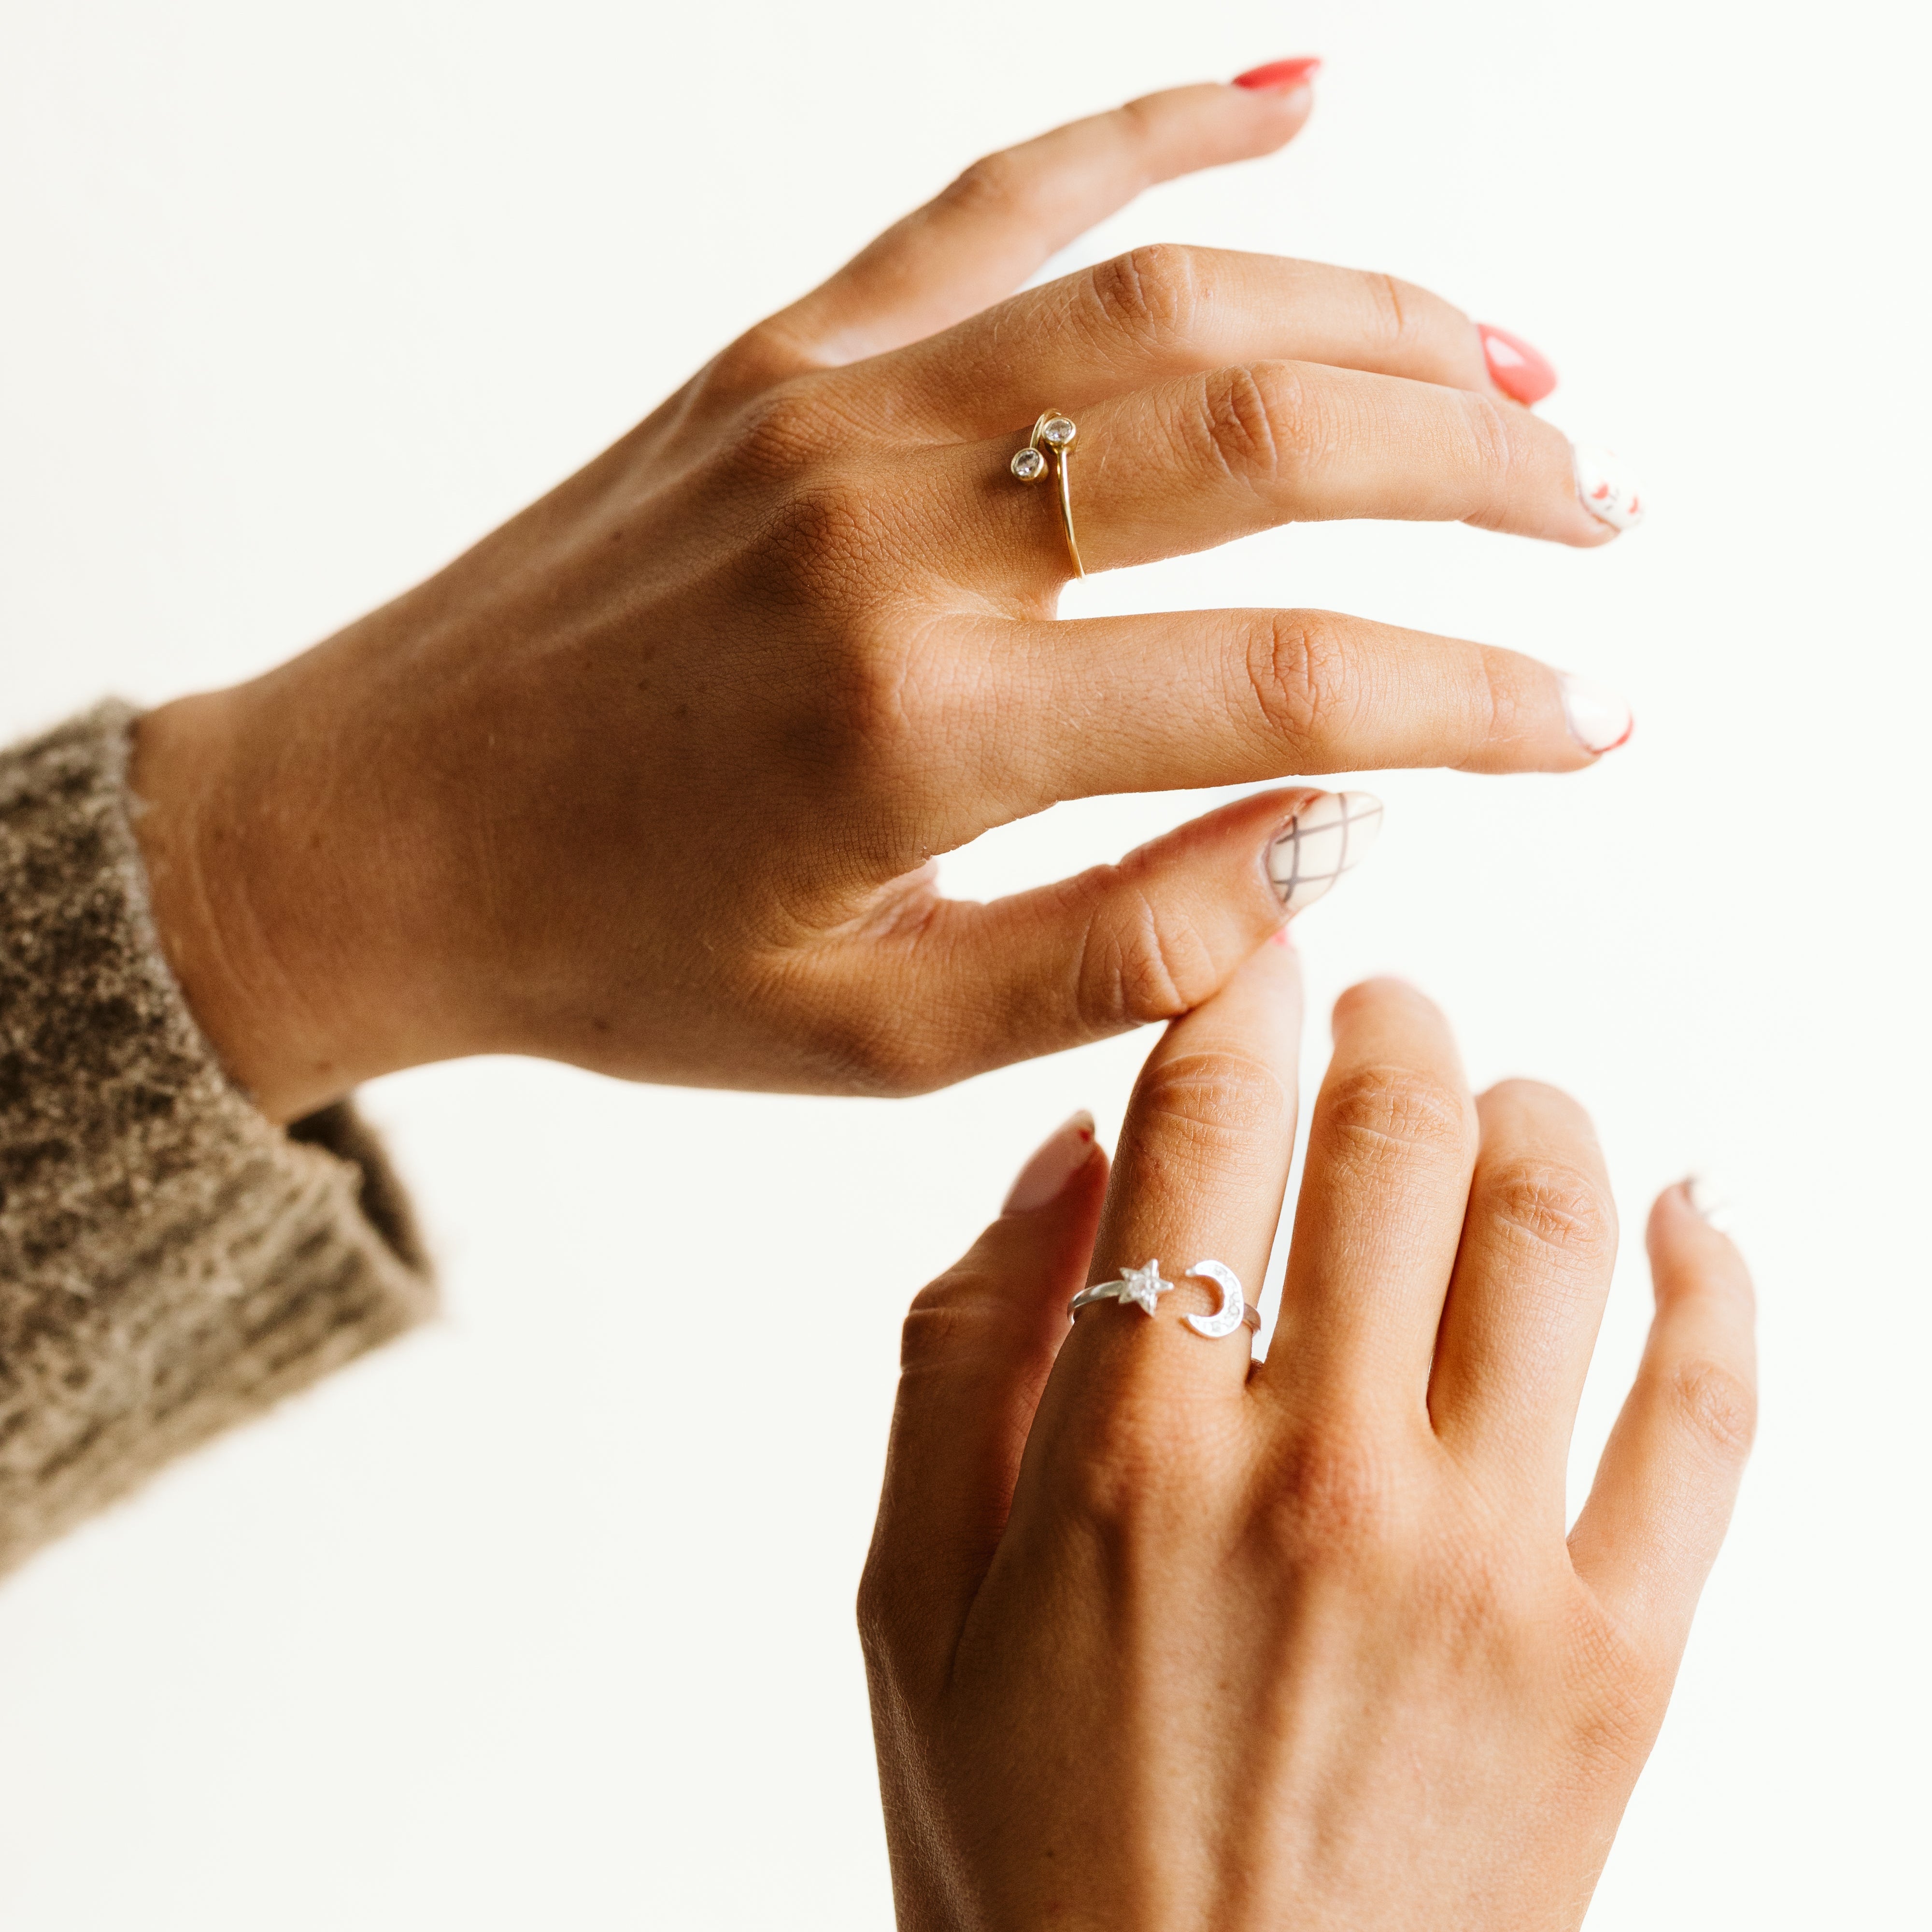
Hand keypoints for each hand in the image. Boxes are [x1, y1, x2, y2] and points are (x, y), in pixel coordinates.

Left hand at [132, 71, 1638, 1120]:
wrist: (377, 833)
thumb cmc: (615, 952)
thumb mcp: (869, 1036)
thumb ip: (1113, 957)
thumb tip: (1320, 845)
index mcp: (926, 729)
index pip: (1286, 682)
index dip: (1476, 699)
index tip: (1589, 717)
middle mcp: (894, 534)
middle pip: (1269, 433)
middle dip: (1478, 467)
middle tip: (1597, 508)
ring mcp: (833, 412)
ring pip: (1169, 299)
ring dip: (1376, 311)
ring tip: (1512, 368)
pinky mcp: (778, 358)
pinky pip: (994, 200)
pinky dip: (1154, 131)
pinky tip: (1292, 95)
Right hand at [861, 949, 1753, 1928]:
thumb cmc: (1029, 1855)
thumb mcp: (910, 1605)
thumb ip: (958, 1353)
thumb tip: (1065, 1158)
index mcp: (1130, 1453)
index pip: (1208, 1122)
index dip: (1231, 999)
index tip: (1246, 958)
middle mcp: (1324, 1476)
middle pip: (1395, 1139)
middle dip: (1385, 1025)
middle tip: (1372, 1006)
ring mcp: (1493, 1565)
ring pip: (1558, 1229)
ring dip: (1534, 1112)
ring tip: (1498, 1094)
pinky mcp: (1620, 1659)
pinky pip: (1712, 1415)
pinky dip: (1717, 1277)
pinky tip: (1688, 1211)